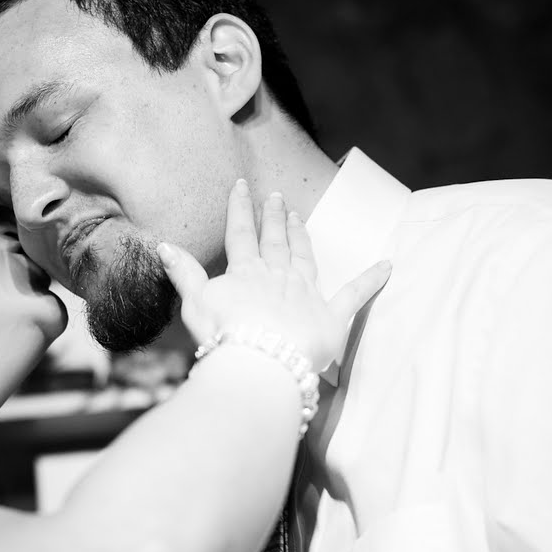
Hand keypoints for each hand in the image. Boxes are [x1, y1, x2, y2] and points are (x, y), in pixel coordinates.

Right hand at [158, 181, 390, 374]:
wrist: (258, 363)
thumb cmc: (224, 338)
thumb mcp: (196, 304)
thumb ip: (184, 274)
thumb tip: (163, 246)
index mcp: (246, 273)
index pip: (241, 234)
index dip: (241, 209)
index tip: (242, 187)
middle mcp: (278, 276)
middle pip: (275, 241)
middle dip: (273, 217)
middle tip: (276, 196)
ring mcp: (306, 294)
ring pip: (305, 256)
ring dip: (300, 235)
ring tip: (297, 217)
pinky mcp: (331, 318)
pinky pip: (355, 294)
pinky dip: (372, 279)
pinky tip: (388, 265)